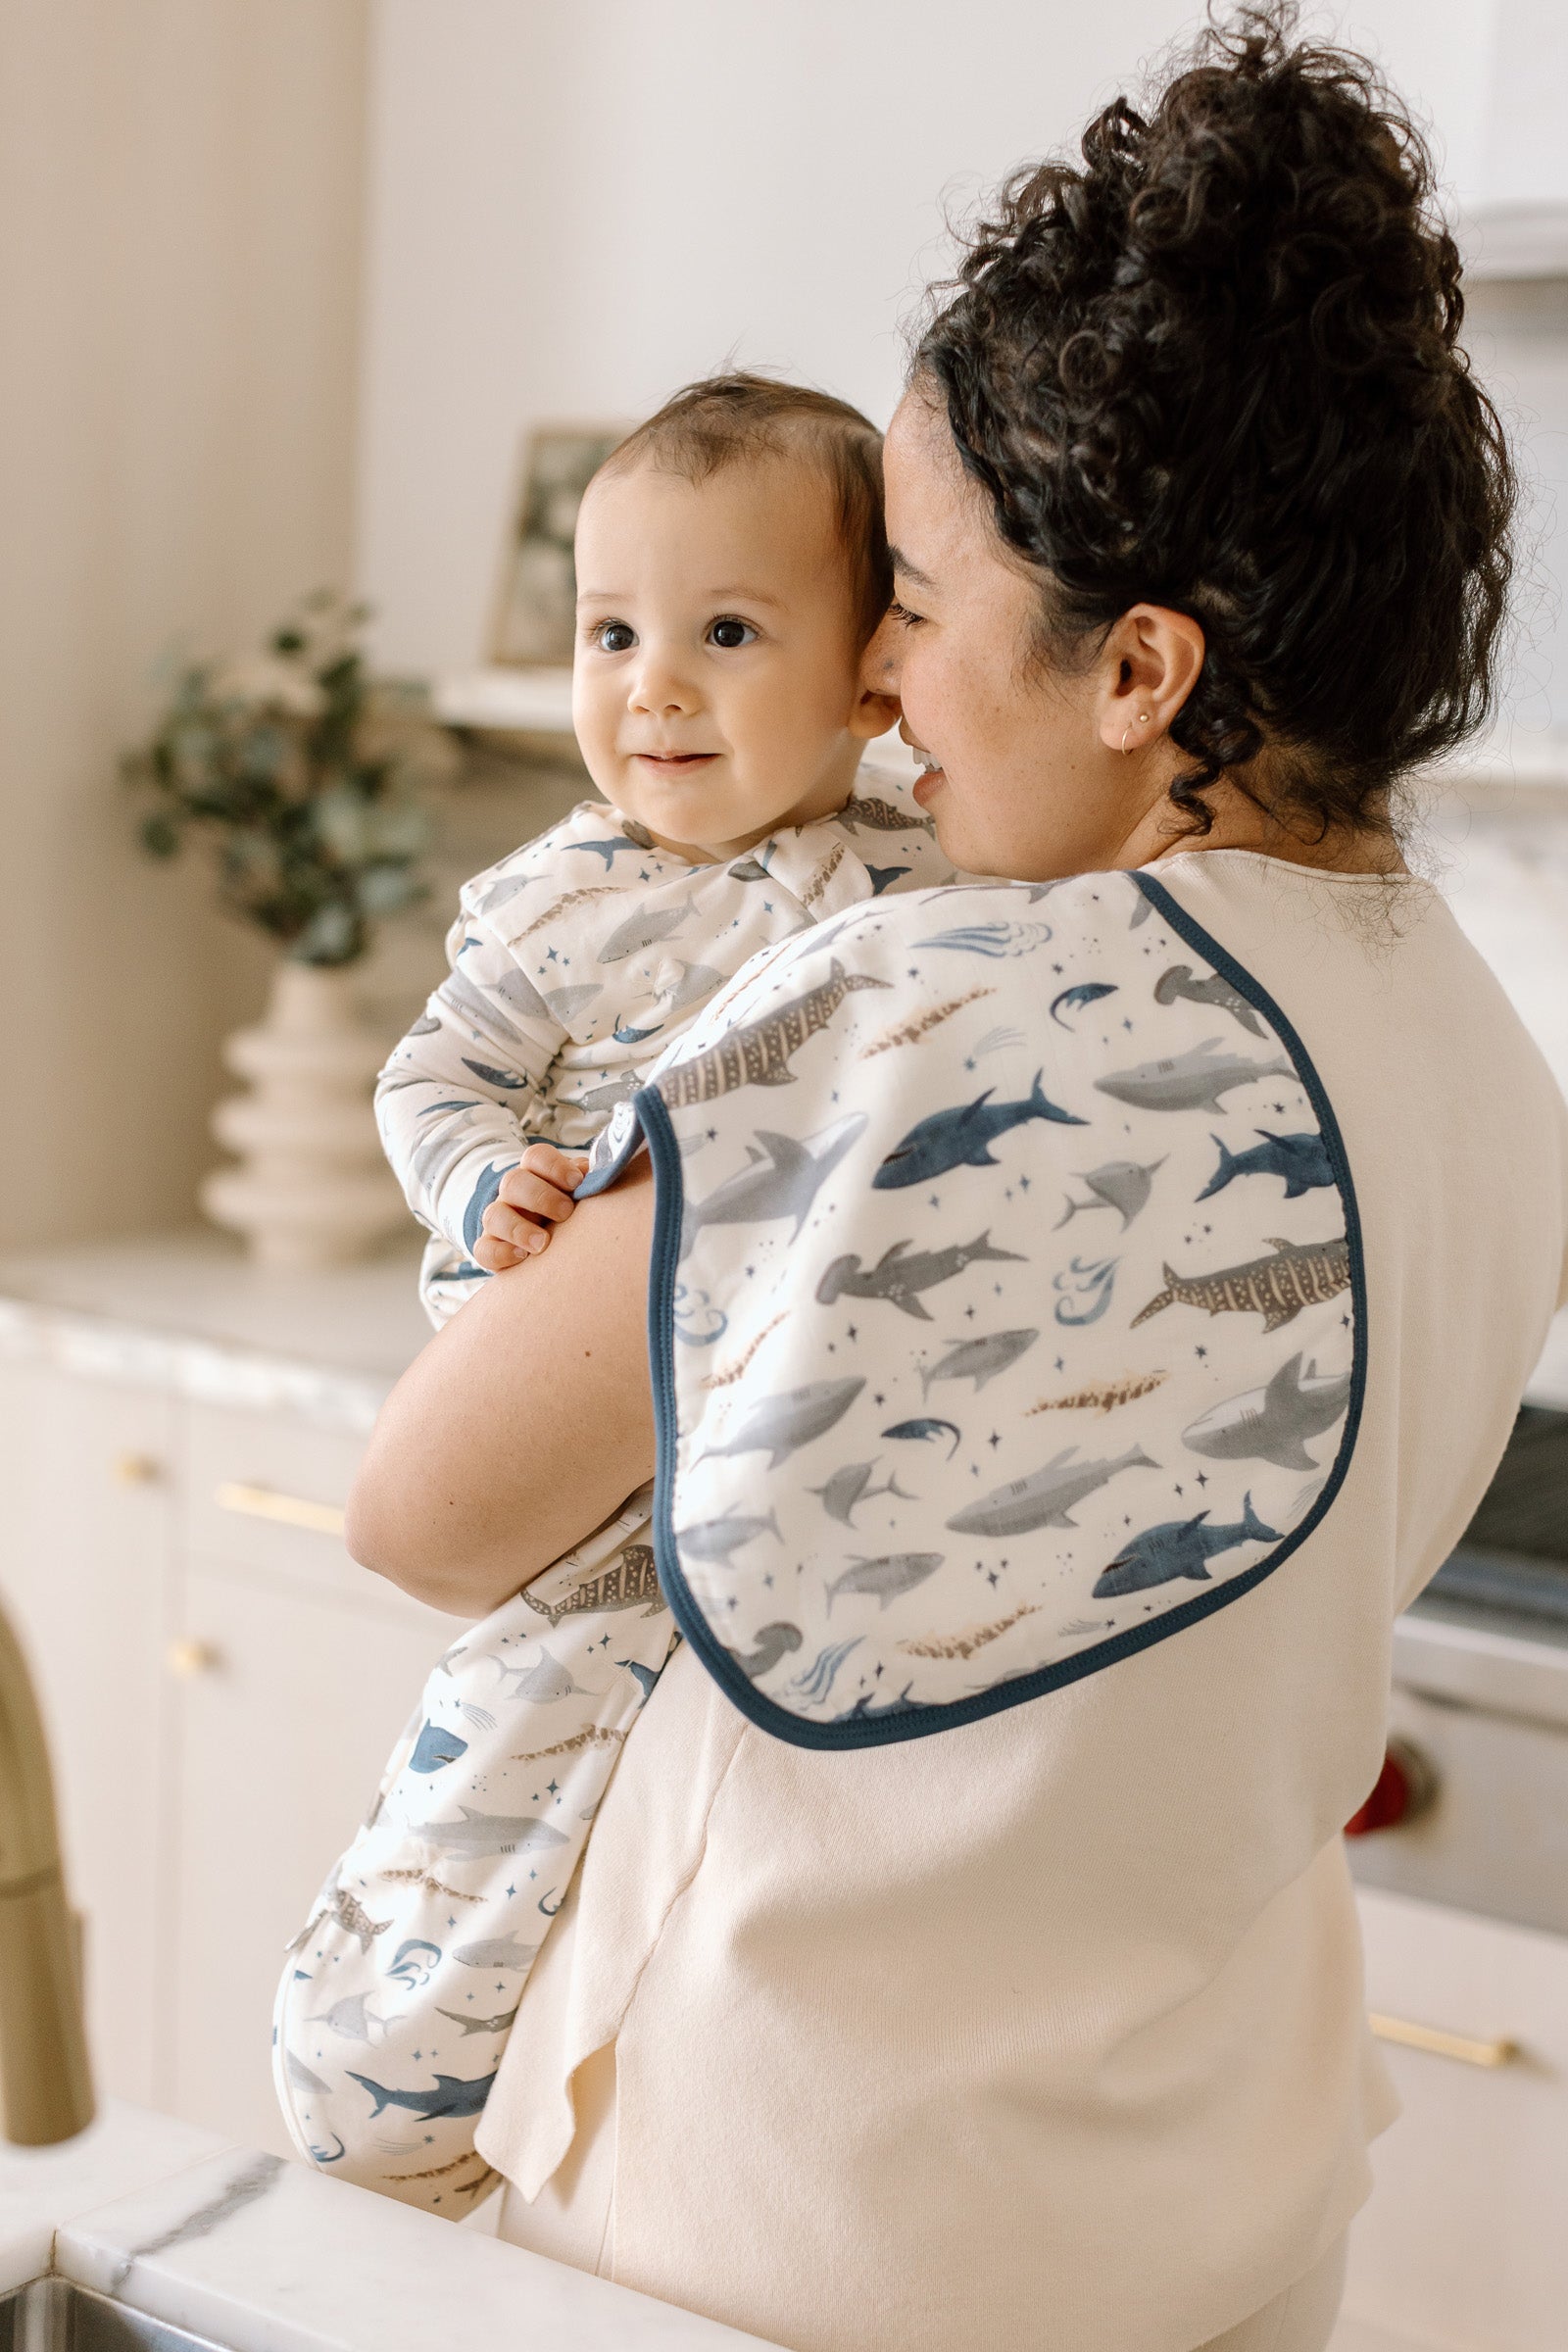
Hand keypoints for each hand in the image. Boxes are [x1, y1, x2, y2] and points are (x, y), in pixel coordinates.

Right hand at [472, 1143, 589, 1271]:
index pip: (536, 1156)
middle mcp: (513, 1193)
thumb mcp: (579, 1194)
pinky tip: (523, 1257)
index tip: (576, 1182)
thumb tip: (589, 1173)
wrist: (551, 1245)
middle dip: (540, 1197)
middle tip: (566, 1212)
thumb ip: (586, 1182)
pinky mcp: (490, 1248)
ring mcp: (498, 1220)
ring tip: (543, 1243)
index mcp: (536, 1174)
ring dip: (518, 1229)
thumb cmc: (570, 1211)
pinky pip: (484, 1250)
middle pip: (513, 1182)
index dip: (554, 1166)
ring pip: (494, 1216)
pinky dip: (501, 1253)